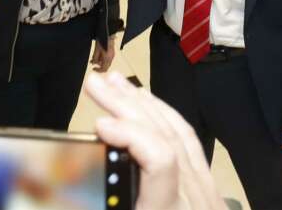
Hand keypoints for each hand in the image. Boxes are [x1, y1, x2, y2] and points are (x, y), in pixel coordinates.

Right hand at [85, 72, 225, 209]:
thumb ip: (110, 204)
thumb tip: (74, 190)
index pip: (160, 161)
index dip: (131, 135)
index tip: (99, 124)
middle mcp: (192, 194)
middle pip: (164, 137)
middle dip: (127, 105)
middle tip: (95, 84)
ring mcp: (203, 187)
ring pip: (176, 133)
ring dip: (142, 103)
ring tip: (116, 83)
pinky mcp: (207, 186)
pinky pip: (188, 141)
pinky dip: (165, 116)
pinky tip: (148, 101)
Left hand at [91, 36, 116, 71]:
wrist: (108, 33)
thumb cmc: (103, 39)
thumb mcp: (96, 49)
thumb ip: (95, 57)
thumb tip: (93, 63)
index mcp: (107, 58)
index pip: (104, 69)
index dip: (98, 70)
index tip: (93, 68)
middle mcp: (111, 57)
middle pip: (106, 66)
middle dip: (99, 65)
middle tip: (93, 62)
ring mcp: (112, 55)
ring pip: (107, 63)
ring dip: (101, 62)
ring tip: (94, 57)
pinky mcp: (112, 52)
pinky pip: (108, 59)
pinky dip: (103, 59)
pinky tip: (99, 55)